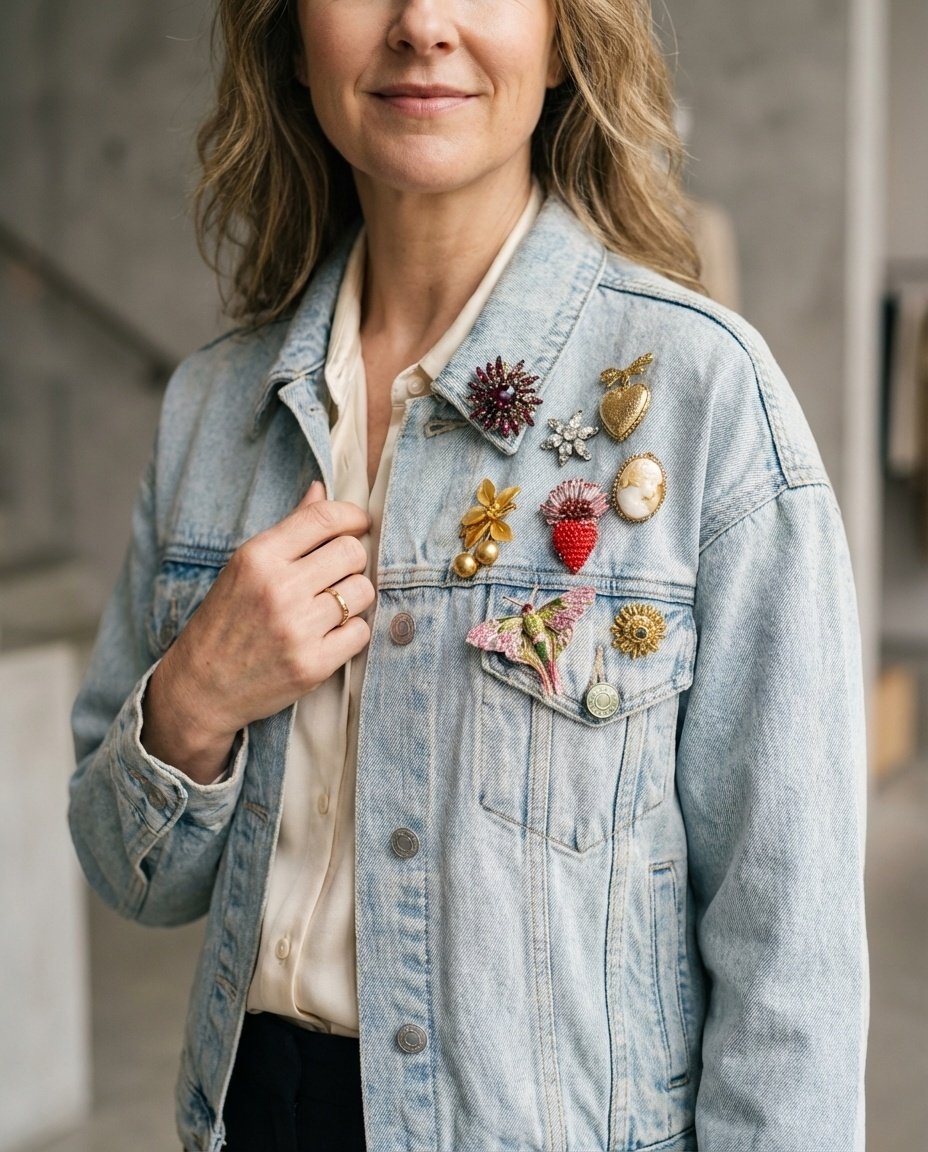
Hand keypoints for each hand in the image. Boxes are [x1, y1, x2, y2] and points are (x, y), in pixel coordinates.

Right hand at [141, 481, 374, 782]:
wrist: (201, 686)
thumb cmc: (225, 620)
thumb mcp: (245, 567)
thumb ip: (289, 530)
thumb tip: (321, 490)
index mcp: (259, 557)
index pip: (324, 518)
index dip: (352, 516)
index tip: (358, 524)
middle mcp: (278, 589)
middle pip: (352, 552)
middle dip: (352, 560)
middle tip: (337, 573)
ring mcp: (297, 628)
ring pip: (362, 591)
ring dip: (353, 597)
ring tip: (330, 607)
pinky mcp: (312, 664)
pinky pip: (360, 631)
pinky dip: (351, 632)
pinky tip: (328, 634)